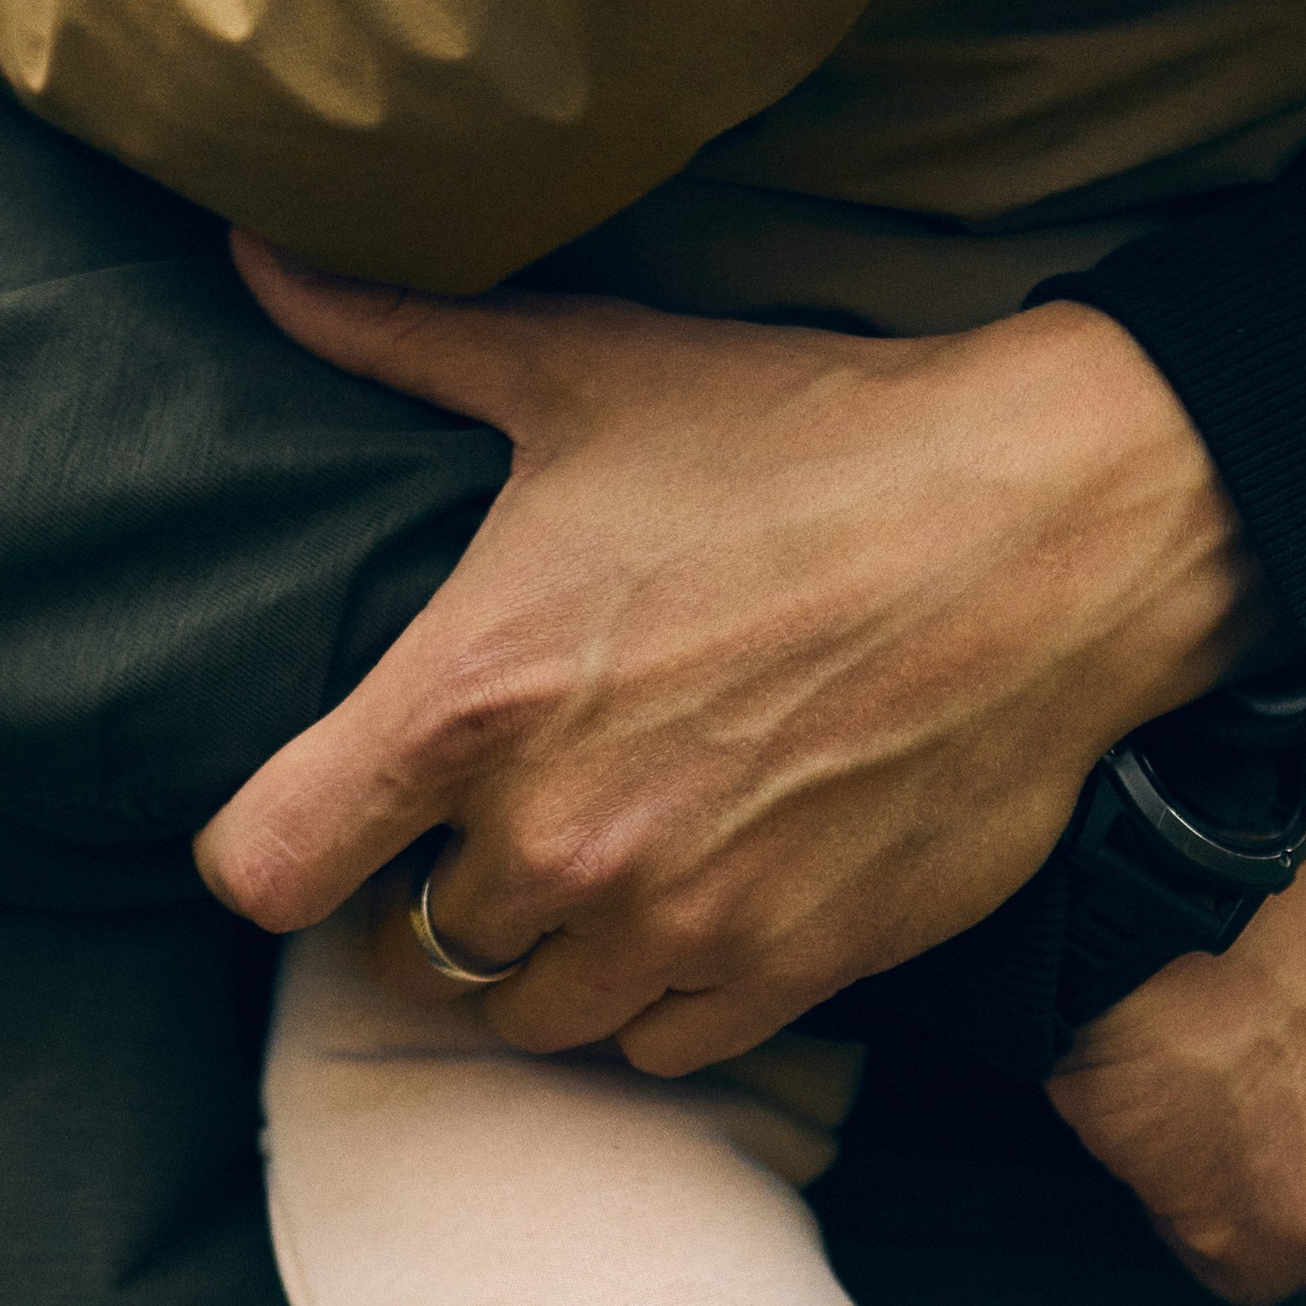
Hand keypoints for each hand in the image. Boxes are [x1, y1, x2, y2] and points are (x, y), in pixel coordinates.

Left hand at [197, 243, 1271, 1071]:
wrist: (1050, 534)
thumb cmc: (814, 444)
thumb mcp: (591, 374)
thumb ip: (400, 338)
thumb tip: (254, 255)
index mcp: (475, 696)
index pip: (265, 865)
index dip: (266, 851)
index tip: (315, 817)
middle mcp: (560, 836)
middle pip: (402, 955)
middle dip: (426, 895)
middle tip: (483, 821)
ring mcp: (680, 922)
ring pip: (531, 1015)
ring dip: (540, 957)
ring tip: (585, 869)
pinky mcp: (792, 971)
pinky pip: (662, 1049)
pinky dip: (657, 996)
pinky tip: (686, 908)